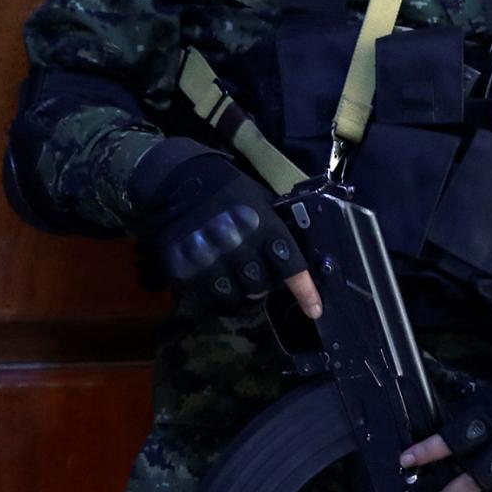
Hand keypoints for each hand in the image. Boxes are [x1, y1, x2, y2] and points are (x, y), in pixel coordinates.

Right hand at [136, 151, 321, 317]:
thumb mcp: (259, 200)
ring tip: (231, 270)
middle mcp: (239, 247)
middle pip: (260, 287)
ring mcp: (211, 260)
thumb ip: (276, 228)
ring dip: (237, 287)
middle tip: (254, 270)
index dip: (305, 292)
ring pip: (235, 295)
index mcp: (263, 227)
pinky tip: (211, 269)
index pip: (291, 267)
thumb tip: (297, 255)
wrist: (176, 181)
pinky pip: (209, 293)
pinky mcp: (186, 270)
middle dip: (261, 283)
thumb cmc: (226, 189)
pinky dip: (214, 286)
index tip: (315, 310)